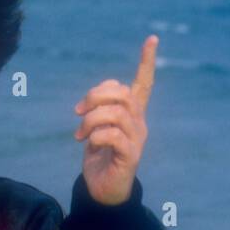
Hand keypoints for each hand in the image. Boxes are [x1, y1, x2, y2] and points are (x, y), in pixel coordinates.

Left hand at [72, 36, 156, 204]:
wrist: (103, 190)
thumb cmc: (100, 156)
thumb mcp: (97, 127)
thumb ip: (99, 108)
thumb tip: (96, 96)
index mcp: (132, 113)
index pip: (144, 83)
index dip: (147, 61)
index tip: (152, 39)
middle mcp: (139, 122)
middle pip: (121, 93)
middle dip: (94, 96)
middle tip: (78, 112)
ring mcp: (137, 139)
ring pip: (115, 113)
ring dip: (91, 120)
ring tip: (80, 134)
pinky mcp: (130, 155)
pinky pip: (112, 135)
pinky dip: (95, 136)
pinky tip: (89, 144)